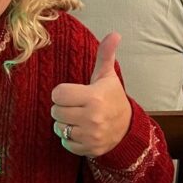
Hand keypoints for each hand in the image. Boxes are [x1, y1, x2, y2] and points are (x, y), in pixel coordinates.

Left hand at [51, 33, 131, 157]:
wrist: (127, 128)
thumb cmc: (112, 98)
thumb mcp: (107, 76)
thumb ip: (105, 55)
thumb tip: (114, 34)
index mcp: (93, 97)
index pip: (58, 94)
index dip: (62, 93)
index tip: (72, 93)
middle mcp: (91, 118)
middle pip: (55, 111)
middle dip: (63, 108)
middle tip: (76, 106)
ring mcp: (90, 135)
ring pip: (58, 128)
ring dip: (65, 123)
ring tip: (78, 118)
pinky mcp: (88, 149)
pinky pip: (65, 143)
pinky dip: (70, 139)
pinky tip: (81, 131)